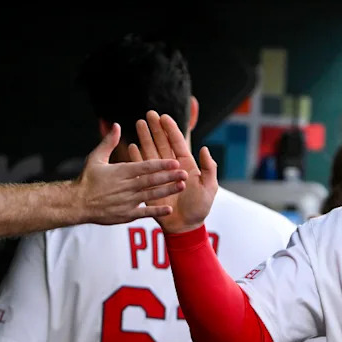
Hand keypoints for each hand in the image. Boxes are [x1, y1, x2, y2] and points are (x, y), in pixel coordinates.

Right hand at [75, 123, 186, 223]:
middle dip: (168, 177)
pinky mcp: (125, 215)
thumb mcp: (95, 158)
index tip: (174, 161)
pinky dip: (156, 212)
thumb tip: (116, 126)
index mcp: (120, 172)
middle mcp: (125, 186)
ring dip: (166, 191)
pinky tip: (169, 209)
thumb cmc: (86, 179)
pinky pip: (143, 213)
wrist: (75, 203)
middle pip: (151, 180)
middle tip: (184, 173)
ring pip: (150, 195)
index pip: (144, 166)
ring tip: (181, 187)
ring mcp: (126, 201)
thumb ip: (109, 143)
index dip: (160, 164)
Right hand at [130, 111, 217, 233]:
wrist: (186, 227)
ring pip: (151, 153)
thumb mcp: (210, 188)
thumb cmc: (200, 208)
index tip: (163, 116)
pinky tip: (131, 147)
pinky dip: (137, 158)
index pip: (177, 143)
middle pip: (162, 144)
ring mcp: (159, 176)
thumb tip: (204, 149)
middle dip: (155, 129)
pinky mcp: (149, 186)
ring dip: (144, 138)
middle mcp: (171, 168)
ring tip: (138, 124)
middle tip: (148, 114)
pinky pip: (142, 170)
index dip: (170, 129)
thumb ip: (209, 168)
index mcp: (186, 166)